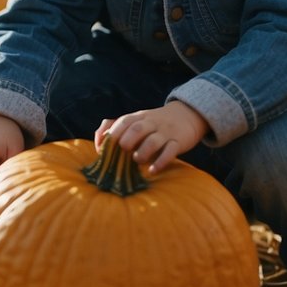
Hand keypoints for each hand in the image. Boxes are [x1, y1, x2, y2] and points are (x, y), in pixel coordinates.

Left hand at [95, 101, 209, 174]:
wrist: (187, 115)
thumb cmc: (155, 123)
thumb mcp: (137, 120)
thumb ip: (115, 127)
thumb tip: (98, 142)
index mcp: (140, 117)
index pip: (124, 120)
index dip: (113, 133)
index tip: (104, 147)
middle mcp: (152, 123)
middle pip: (138, 128)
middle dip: (127, 140)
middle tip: (123, 151)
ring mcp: (166, 132)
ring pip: (154, 140)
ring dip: (143, 152)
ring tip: (137, 160)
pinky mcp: (178, 142)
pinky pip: (171, 151)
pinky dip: (161, 162)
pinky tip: (152, 170)